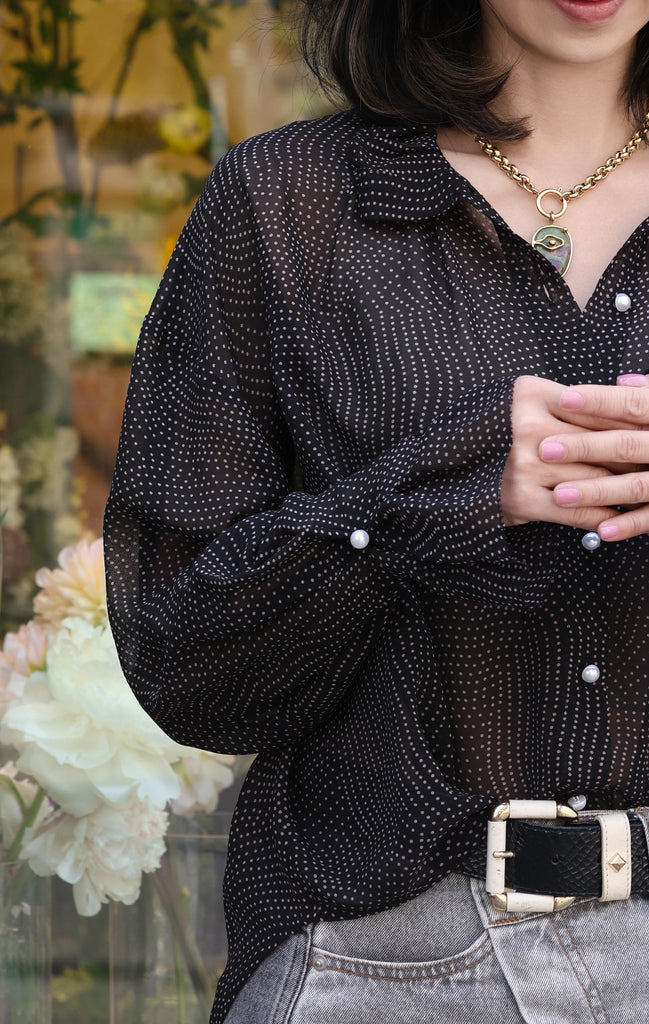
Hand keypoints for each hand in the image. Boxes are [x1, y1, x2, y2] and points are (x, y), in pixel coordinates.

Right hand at [500, 375, 648, 536]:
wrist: (457, 474)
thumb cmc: (503, 437)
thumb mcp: (531, 407)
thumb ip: (572, 405)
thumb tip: (629, 410)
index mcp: (530, 394)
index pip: (594, 408)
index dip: (629, 424)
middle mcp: (526, 427)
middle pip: (599, 443)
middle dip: (632, 458)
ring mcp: (524, 464)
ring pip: (594, 478)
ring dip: (625, 490)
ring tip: (643, 492)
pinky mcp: (522, 498)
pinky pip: (578, 510)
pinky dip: (603, 517)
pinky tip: (618, 519)